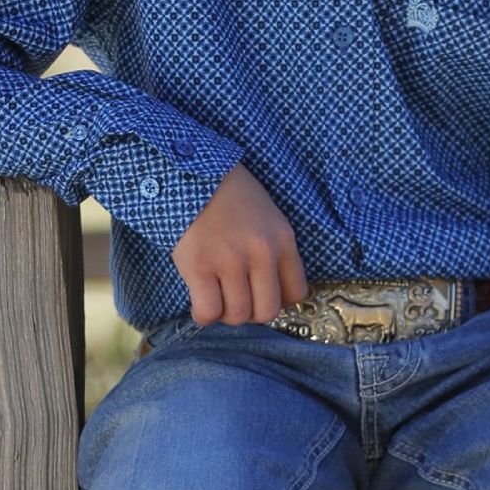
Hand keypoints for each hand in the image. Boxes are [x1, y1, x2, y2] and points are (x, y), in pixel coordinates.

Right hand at [171, 162, 309, 326]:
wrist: (192, 174)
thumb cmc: (230, 197)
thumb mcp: (268, 217)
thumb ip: (274, 251)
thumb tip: (271, 294)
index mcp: (282, 239)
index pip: (296, 292)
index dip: (279, 300)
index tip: (262, 294)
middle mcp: (261, 253)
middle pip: (266, 311)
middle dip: (251, 312)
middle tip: (237, 297)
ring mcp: (230, 261)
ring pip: (238, 315)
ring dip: (226, 313)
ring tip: (217, 295)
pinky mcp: (199, 267)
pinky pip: (208, 312)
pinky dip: (204, 314)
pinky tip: (200, 299)